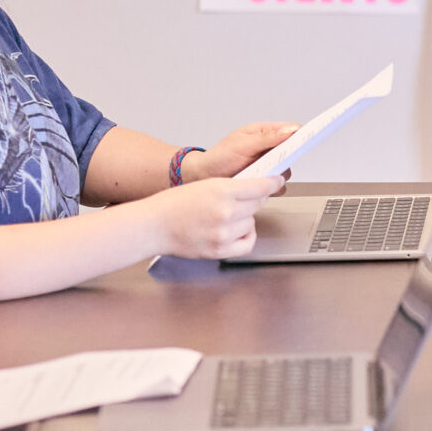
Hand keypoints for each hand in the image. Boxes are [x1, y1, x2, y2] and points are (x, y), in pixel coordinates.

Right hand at [147, 170, 283, 258]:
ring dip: (246, 218)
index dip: (272, 182)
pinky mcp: (220, 250)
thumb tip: (258, 188)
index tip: (277, 181)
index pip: (260, 186)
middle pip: (258, 204)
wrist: (154, 226)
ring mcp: (223, 233)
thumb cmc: (175, 204)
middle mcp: (225, 211)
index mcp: (222, 190)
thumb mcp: (206, 184)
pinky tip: (237, 230)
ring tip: (228, 215)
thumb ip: (233, 187)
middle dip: (254, 199)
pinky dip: (246, 236)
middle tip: (243, 199)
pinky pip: (247, 243)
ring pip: (252, 222)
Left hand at [184, 121, 303, 181]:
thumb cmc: (218, 157)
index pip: (291, 130)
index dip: (303, 134)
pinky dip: (271, 188)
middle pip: (292, 152)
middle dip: (286, 159)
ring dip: (276, 176)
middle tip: (275, 163)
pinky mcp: (263, 181)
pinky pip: (277, 186)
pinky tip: (259, 187)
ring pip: (286, 171)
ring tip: (260, 176)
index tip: (312, 136)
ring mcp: (267, 165)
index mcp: (264, 133)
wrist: (203, 178)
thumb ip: (267, 138)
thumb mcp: (242, 144)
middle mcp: (268, 148)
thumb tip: (290, 130)